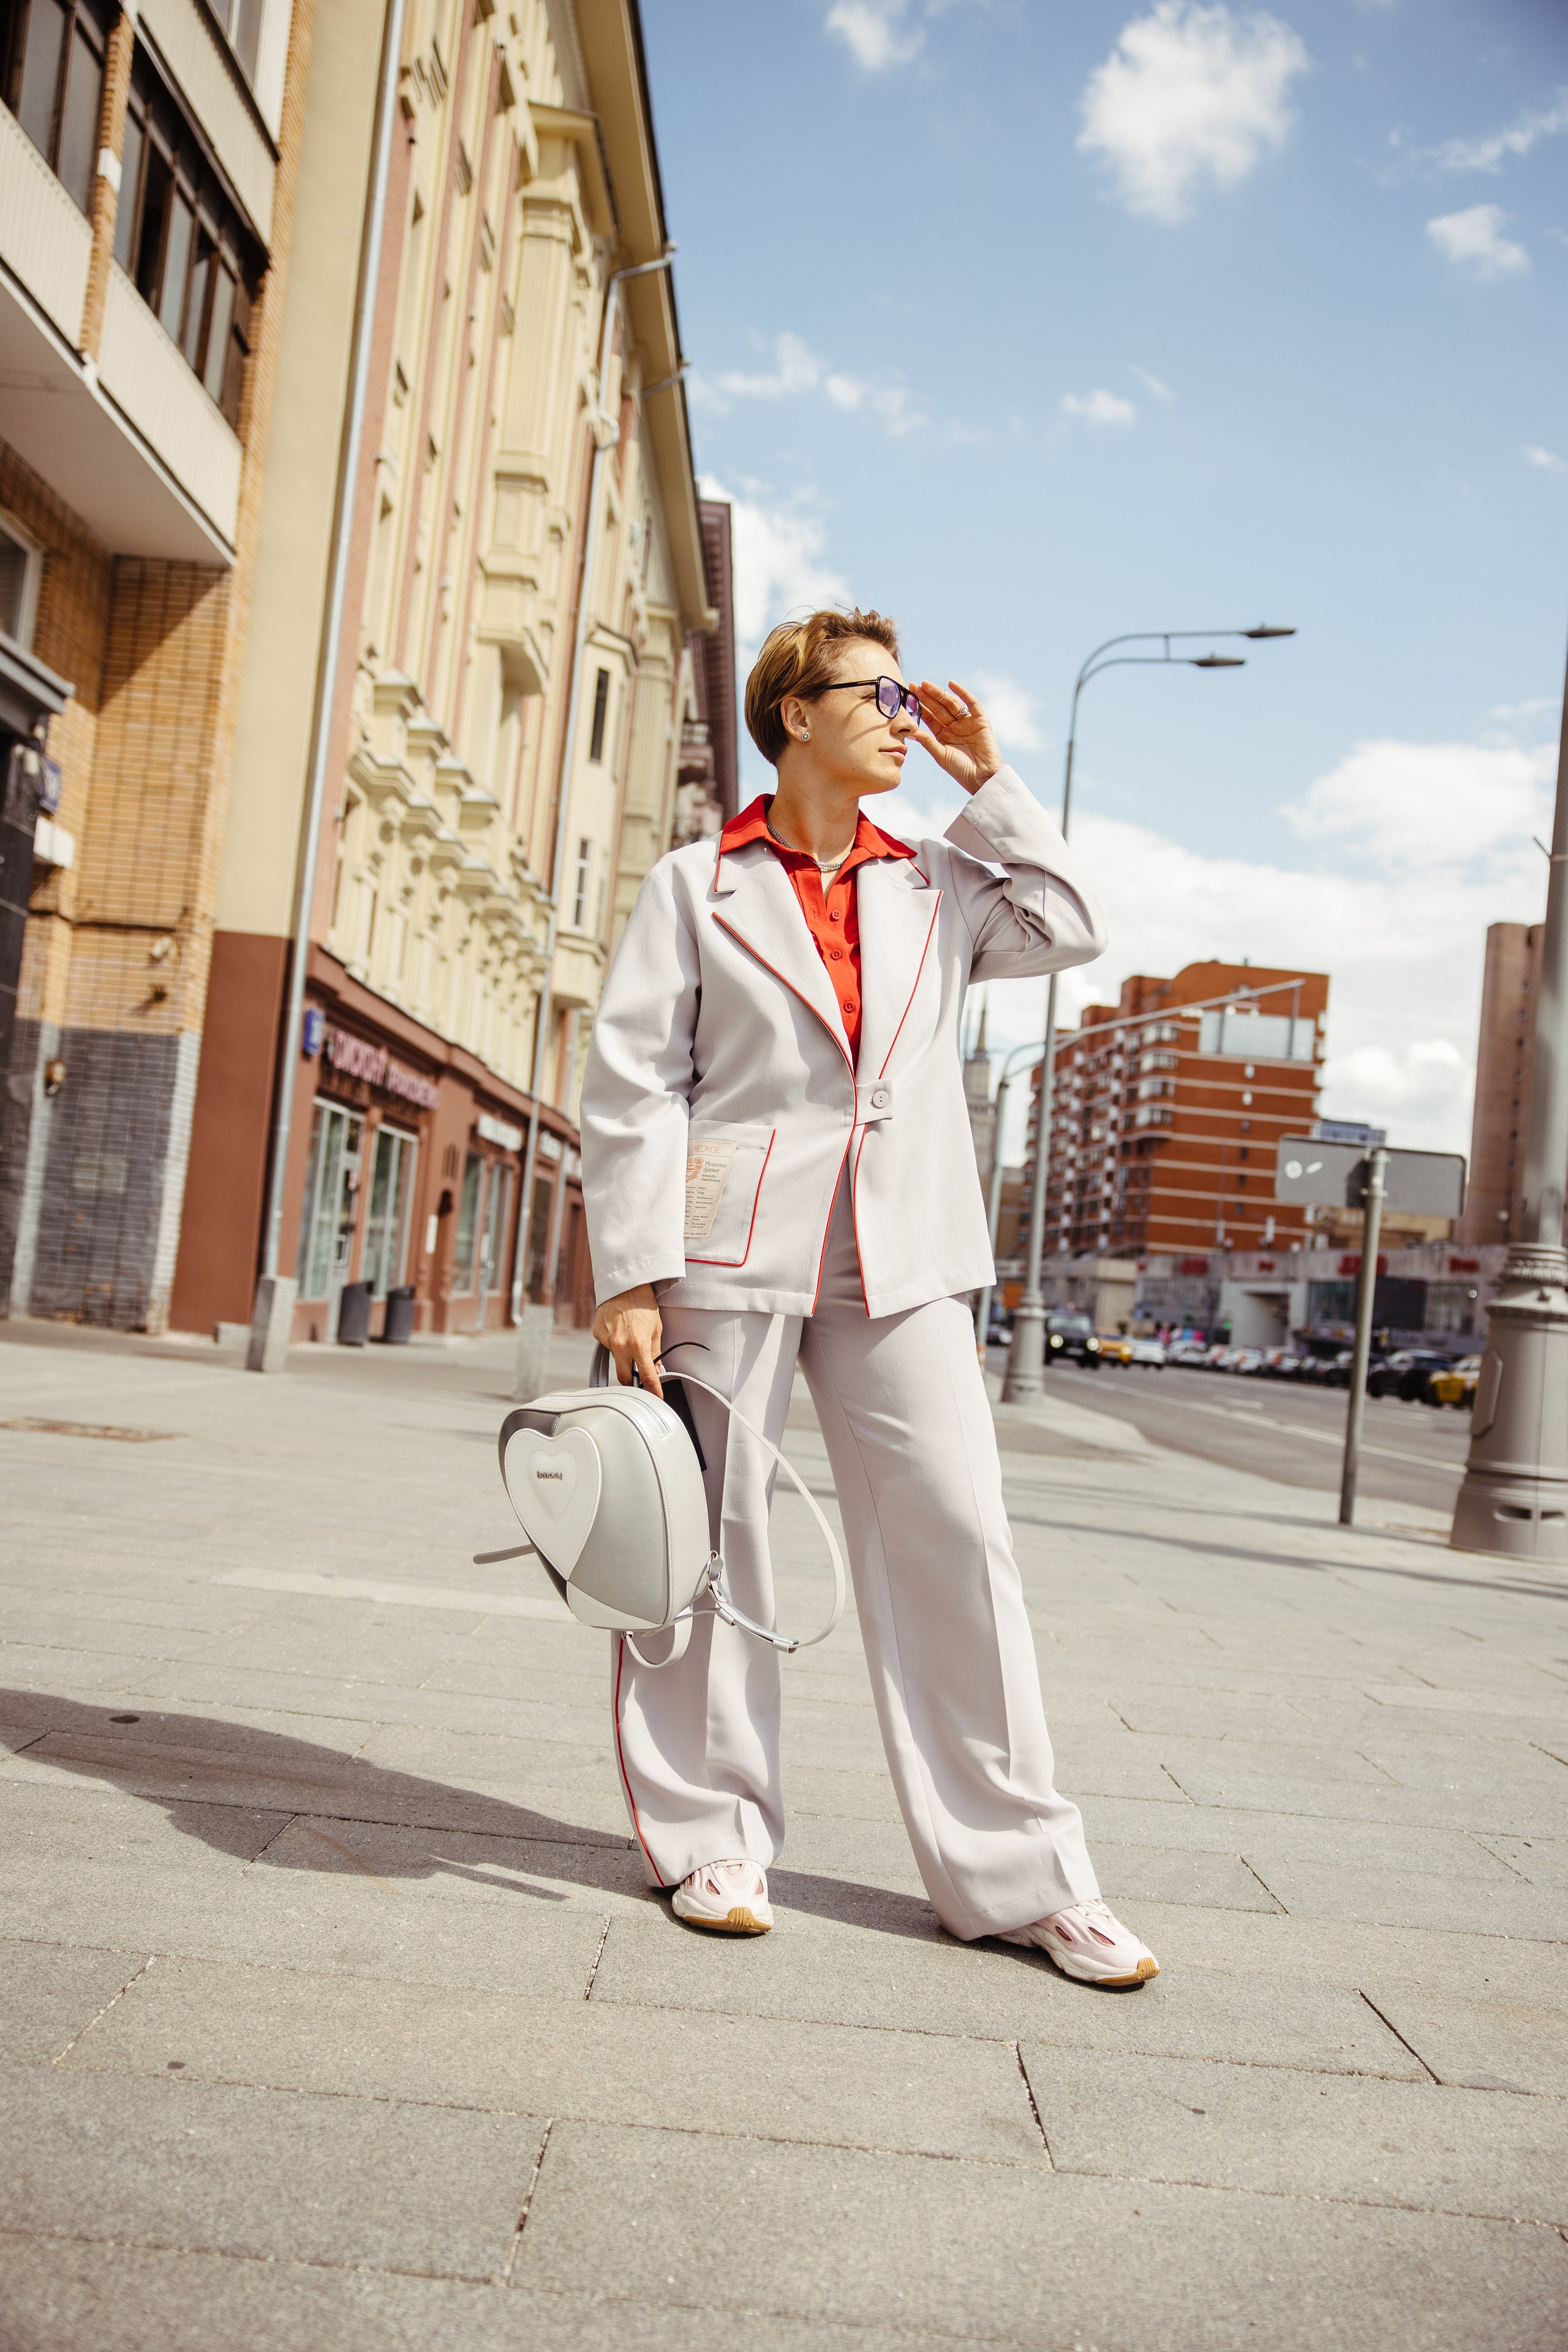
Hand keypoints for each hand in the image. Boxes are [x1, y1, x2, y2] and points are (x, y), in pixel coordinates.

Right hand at [592, 1284, 663, 1396]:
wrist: (625, 1285)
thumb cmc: (643, 1304)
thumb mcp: (656, 1329)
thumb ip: (655, 1352)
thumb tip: (656, 1369)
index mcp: (639, 1345)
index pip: (646, 1376)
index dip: (653, 1390)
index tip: (656, 1396)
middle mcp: (621, 1345)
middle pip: (624, 1377)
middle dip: (632, 1382)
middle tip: (638, 1378)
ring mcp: (607, 1340)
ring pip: (615, 1360)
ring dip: (623, 1357)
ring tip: (630, 1338)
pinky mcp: (598, 1335)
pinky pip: (607, 1346)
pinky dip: (614, 1343)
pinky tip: (619, 1330)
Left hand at [911, 679, 1002, 795]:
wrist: (982, 778)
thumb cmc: (960, 770)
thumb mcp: (941, 755)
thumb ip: (927, 741)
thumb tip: (910, 731)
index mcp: (943, 735)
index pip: (929, 716)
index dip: (920, 705)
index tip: (909, 694)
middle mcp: (954, 726)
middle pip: (939, 707)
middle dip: (927, 696)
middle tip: (915, 685)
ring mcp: (967, 722)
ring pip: (952, 704)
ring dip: (940, 694)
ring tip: (927, 685)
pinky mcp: (980, 721)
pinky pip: (972, 704)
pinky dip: (963, 693)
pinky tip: (951, 684)